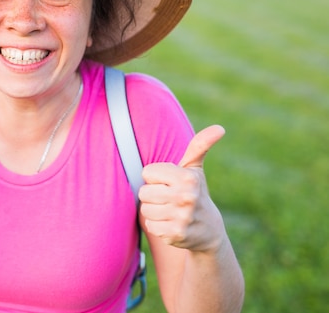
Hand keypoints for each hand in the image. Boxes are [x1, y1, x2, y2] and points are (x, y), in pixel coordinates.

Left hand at [139, 125, 226, 252]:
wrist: (209, 231)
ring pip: (145, 209)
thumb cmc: (196, 192)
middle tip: (170, 199)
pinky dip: (157, 226)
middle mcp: (186, 197)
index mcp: (188, 177)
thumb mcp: (196, 169)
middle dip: (153, 196)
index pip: (147, 172)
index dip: (156, 178)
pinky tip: (171, 224)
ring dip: (154, 211)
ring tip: (171, 211)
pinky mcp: (175, 234)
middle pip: (144, 192)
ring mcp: (181, 217)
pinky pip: (150, 225)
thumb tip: (219, 128)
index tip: (170, 184)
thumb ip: (200, 146)